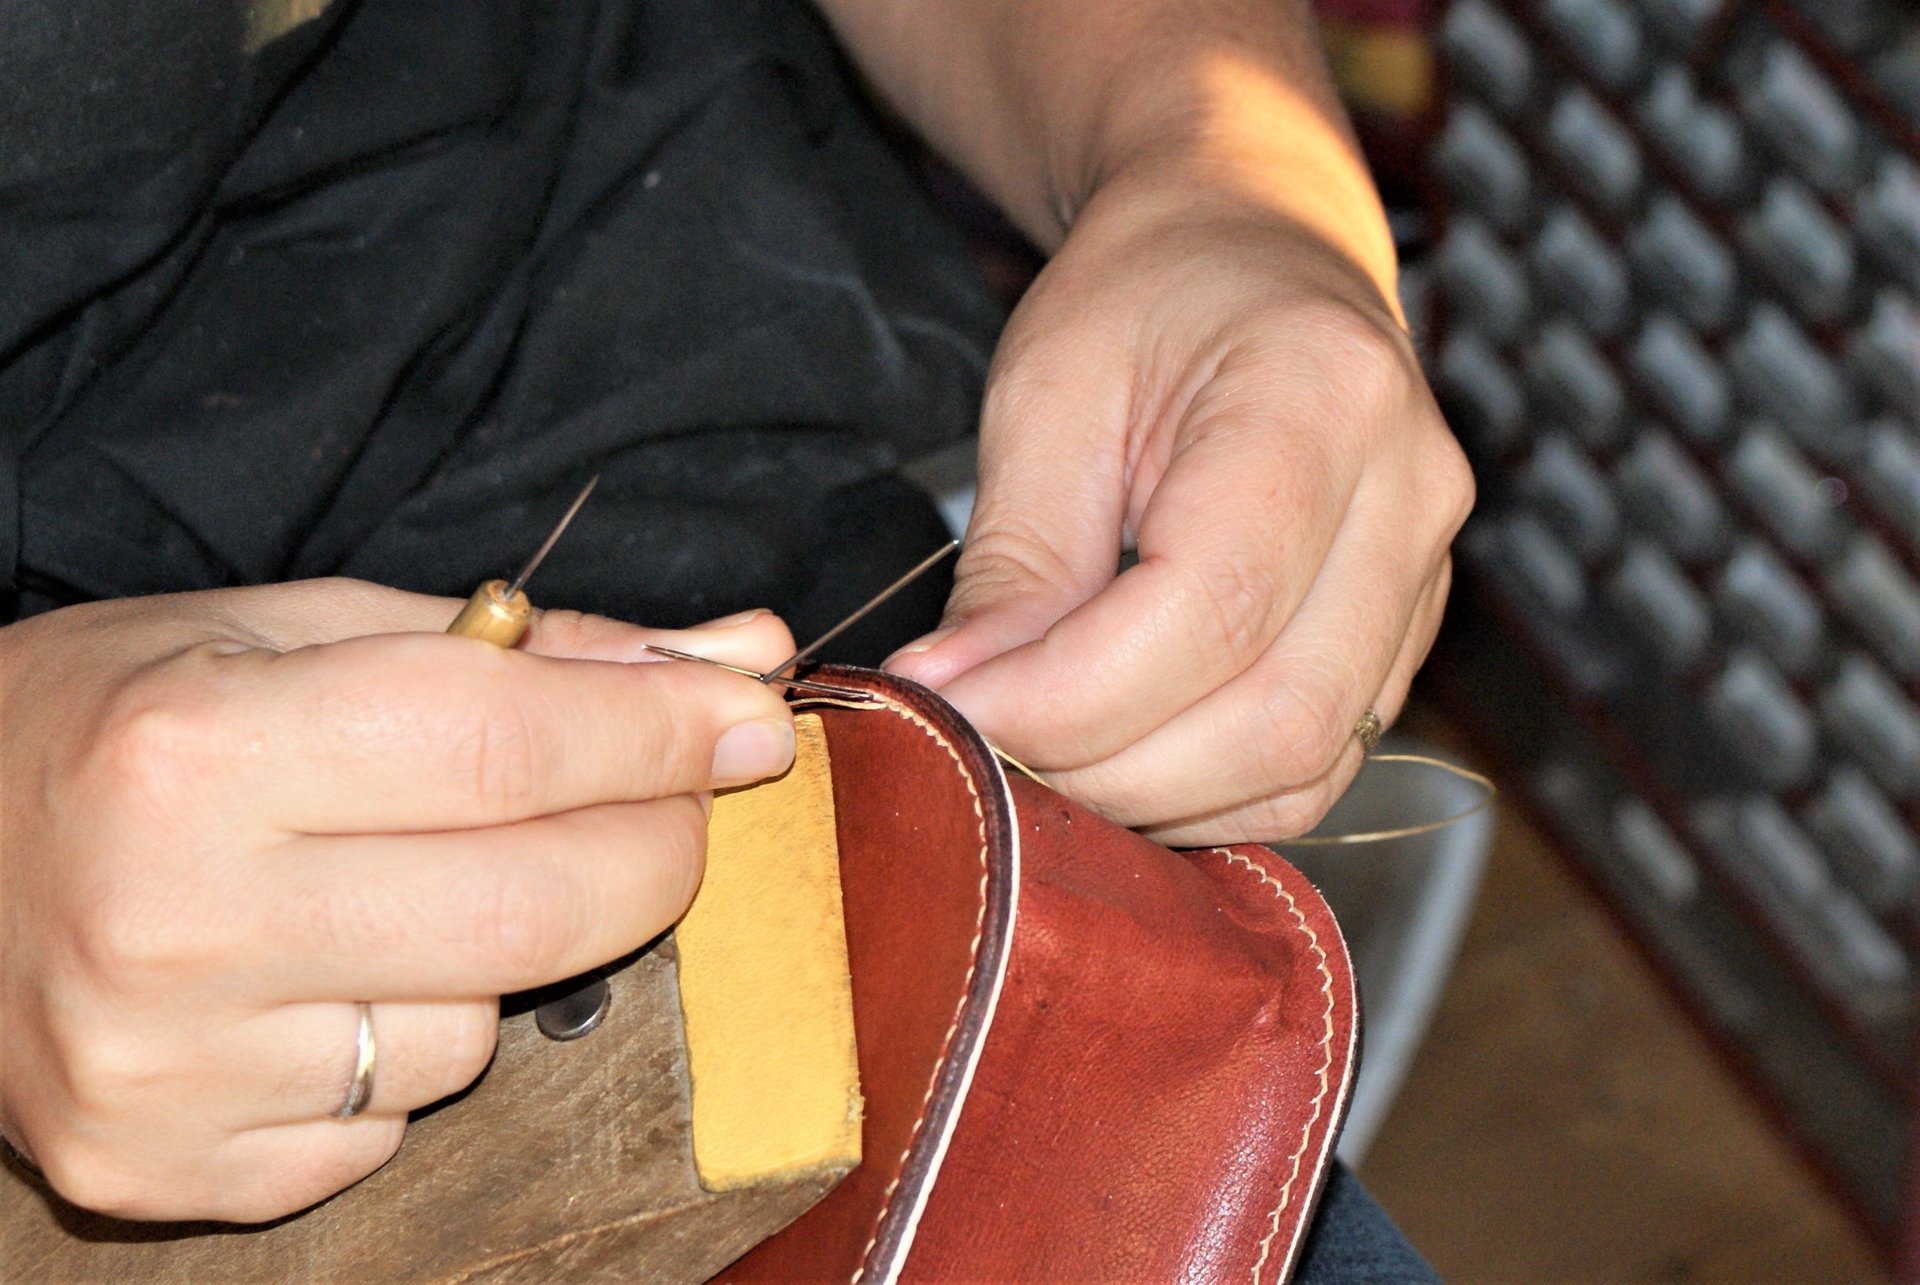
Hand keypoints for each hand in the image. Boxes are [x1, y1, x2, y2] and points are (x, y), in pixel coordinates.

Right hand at [0, 580, 795, 1220]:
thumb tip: (738, 662)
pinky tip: (334, 980)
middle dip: (655, 844)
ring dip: (508, 954)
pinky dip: (408, 1048)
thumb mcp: (298, 632)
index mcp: (198, 752)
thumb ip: (529, 653)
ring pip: (477, 1033)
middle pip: (535, 908)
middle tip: (674, 796)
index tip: (748, 717)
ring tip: (411, 884)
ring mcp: (166, 1073)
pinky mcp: (162, 1171)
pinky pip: (391, 1126)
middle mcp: (176, 924)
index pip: (510, 748)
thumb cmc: (117, 721)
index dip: (662, 731)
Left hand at [887, 174, 1473, 843]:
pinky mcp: (1401, 637)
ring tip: (1034, 757)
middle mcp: (1409, 496)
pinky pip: (1313, 767)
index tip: (950, 715)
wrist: (1255, 249)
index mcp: (1323, 395)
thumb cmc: (1147, 298)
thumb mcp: (1049, 393)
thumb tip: (956, 706)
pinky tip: (1110, 759)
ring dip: (1148, 800)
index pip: (1210, 607)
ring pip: (1301, 765)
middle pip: (1275, 715)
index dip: (1069, 697)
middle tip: (980, 754)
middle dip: (1103, 769)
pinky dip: (1202, 795)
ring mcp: (1425, 577)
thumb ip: (1015, 563)